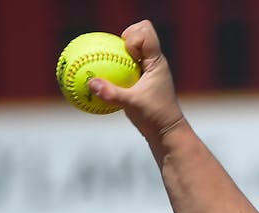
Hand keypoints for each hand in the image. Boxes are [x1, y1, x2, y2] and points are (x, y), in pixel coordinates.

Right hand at [88, 20, 186, 142]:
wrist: (167, 133)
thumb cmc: (155, 118)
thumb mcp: (132, 105)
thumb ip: (112, 94)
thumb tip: (91, 83)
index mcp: (156, 62)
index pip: (146, 32)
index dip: (133, 35)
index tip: (126, 53)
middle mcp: (154, 62)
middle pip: (139, 33)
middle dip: (125, 38)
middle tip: (115, 55)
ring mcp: (148, 70)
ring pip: (133, 49)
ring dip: (118, 52)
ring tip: (104, 63)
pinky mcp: (142, 80)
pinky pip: (126, 65)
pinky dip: (115, 67)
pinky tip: (99, 77)